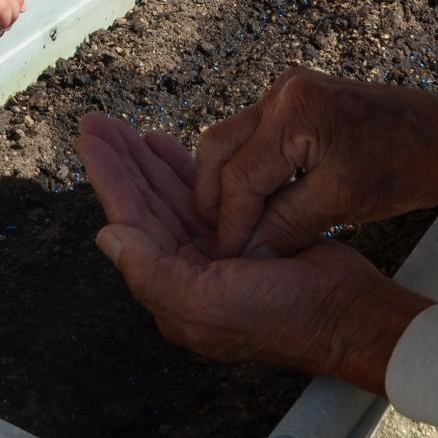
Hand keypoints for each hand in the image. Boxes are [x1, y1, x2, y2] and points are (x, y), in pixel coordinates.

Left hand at [75, 114, 429, 388]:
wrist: (347, 315)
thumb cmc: (281, 316)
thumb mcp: (207, 304)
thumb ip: (151, 272)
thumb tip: (106, 236)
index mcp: (171, 288)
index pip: (131, 222)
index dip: (109, 177)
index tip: (90, 138)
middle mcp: (186, 271)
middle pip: (145, 205)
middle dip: (122, 163)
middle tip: (98, 122)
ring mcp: (214, 253)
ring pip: (171, 197)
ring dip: (149, 163)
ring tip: (127, 128)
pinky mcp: (243, 235)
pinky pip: (203, 197)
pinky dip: (183, 172)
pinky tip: (166, 148)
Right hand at [196, 69, 437, 258]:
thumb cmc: (410, 165)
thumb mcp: (345, 203)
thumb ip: (286, 225)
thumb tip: (244, 253)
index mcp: (295, 112)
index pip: (238, 177)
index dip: (229, 224)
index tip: (227, 259)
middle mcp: (282, 92)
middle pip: (218, 149)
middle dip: (215, 200)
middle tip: (221, 243)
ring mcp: (287, 93)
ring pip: (232, 143)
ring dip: (231, 187)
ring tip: (238, 230)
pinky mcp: (296, 103)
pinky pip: (255, 139)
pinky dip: (250, 173)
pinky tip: (258, 207)